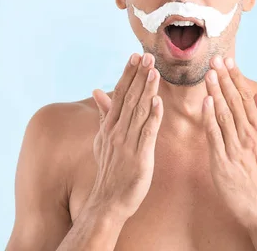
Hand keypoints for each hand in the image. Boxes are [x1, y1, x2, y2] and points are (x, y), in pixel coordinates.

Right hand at [87, 53, 162, 221]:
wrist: (108, 201)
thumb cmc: (109, 170)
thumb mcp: (102, 139)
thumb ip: (104, 114)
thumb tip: (98, 91)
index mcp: (110, 126)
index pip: (119, 94)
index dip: (128, 74)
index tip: (135, 56)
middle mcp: (117, 131)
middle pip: (129, 98)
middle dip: (139, 76)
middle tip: (148, 55)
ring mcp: (127, 143)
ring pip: (138, 111)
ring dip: (147, 90)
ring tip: (154, 71)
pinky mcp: (140, 157)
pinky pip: (147, 133)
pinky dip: (152, 117)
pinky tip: (158, 102)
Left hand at [202, 56, 256, 228]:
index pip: (246, 97)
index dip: (236, 78)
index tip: (228, 60)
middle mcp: (249, 135)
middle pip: (235, 102)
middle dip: (225, 79)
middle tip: (215, 59)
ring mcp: (237, 148)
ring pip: (225, 115)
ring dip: (217, 93)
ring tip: (209, 74)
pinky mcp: (224, 161)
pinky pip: (216, 136)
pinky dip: (211, 119)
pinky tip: (206, 104)